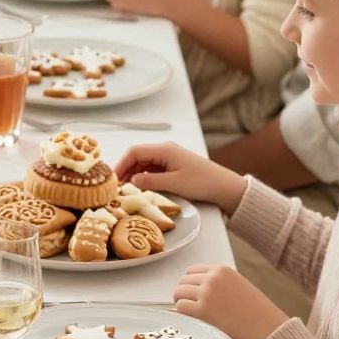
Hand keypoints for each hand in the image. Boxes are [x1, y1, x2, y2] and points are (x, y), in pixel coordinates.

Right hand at [116, 140, 245, 214]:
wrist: (225, 187)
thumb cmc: (202, 183)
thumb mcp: (174, 184)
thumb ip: (150, 181)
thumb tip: (132, 180)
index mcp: (165, 150)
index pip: (134, 152)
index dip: (121, 164)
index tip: (113, 178)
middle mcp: (165, 150)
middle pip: (137, 156)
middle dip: (125, 169)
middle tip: (117, 186)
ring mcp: (170, 158)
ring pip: (144, 163)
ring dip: (134, 174)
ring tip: (127, 188)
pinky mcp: (174, 166)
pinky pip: (153, 169)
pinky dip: (144, 177)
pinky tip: (141, 187)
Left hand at [171, 262, 288, 338]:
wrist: (266, 326)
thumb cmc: (255, 309)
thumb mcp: (237, 284)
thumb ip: (218, 282)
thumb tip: (194, 288)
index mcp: (221, 270)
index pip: (191, 270)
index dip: (189, 283)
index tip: (192, 293)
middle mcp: (212, 278)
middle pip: (182, 281)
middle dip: (184, 293)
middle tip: (191, 305)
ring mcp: (206, 294)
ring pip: (178, 293)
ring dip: (182, 302)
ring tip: (192, 312)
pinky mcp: (203, 311)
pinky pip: (180, 307)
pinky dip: (183, 313)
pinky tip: (193, 318)